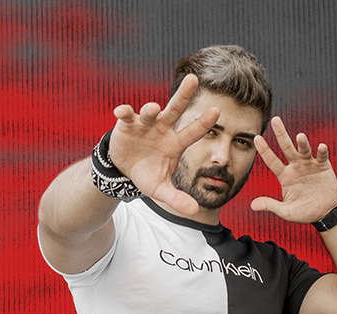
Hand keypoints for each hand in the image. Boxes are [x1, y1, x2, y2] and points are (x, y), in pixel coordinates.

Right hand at [108, 74, 218, 216]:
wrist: (125, 170)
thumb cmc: (148, 175)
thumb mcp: (161, 190)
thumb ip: (177, 200)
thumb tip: (196, 212)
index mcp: (175, 143)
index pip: (192, 132)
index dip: (203, 123)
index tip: (216, 111)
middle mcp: (163, 128)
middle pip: (175, 109)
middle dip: (183, 94)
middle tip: (193, 79)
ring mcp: (145, 124)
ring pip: (150, 112)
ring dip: (151, 109)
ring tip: (152, 109)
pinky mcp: (127, 124)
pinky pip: (126, 115)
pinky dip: (124, 112)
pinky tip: (121, 112)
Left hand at [250, 117, 336, 223]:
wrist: (324, 213)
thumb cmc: (303, 212)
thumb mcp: (286, 211)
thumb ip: (271, 206)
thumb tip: (252, 206)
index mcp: (284, 175)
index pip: (272, 161)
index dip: (265, 150)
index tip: (256, 138)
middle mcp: (295, 166)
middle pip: (286, 147)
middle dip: (281, 134)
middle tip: (275, 120)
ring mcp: (309, 164)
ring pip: (304, 150)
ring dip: (302, 143)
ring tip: (300, 136)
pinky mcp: (323, 166)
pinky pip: (322, 156)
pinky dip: (322, 151)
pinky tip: (321, 147)